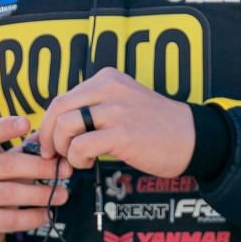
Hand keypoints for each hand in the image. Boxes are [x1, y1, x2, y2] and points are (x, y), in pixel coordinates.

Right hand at [0, 115, 69, 241]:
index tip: (27, 123)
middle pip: (6, 165)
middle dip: (40, 167)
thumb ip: (25, 148)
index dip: (5, 127)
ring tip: (64, 194)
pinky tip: (48, 213)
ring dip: (41, 194)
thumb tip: (54, 137)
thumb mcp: (1, 160)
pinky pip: (10, 219)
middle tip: (66, 170)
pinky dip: (33, 217)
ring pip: (10, 194)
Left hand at [37, 67, 195, 176]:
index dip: (48, 124)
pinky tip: (88, 163)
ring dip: (63, 149)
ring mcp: (116, 110)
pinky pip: (80, 145)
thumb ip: (92, 111)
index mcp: (106, 79)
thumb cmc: (154, 127)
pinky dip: (76, 159)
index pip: (62, 98)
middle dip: (48, 136)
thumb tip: (53, 129)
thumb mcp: (122, 105)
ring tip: (78, 159)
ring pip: (65, 126)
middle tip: (52, 155)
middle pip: (57, 108)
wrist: (192, 138)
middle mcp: (109, 88)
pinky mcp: (122, 133)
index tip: (48, 142)